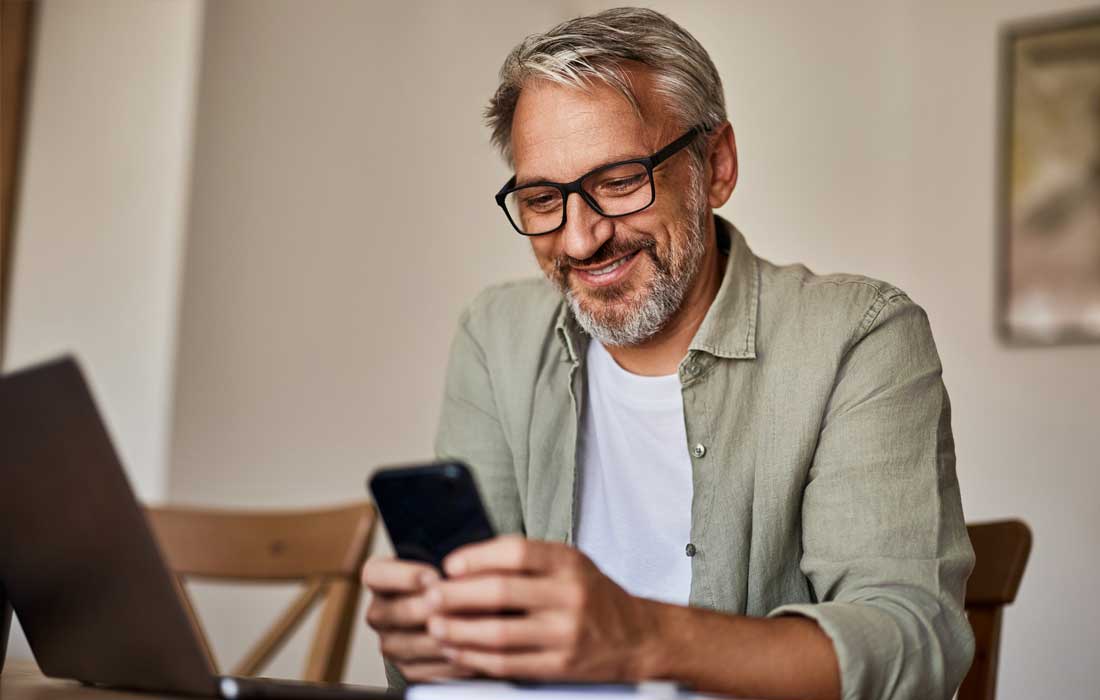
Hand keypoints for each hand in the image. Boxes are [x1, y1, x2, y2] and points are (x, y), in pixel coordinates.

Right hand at [360, 558, 475, 680]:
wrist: (445, 613)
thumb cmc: (444, 578)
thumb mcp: (438, 563)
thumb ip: (444, 565)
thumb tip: (460, 572)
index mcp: (377, 579)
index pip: (378, 575)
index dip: (406, 576)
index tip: (434, 577)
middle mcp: (377, 612)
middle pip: (399, 612)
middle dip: (431, 609)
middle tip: (456, 605)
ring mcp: (388, 643)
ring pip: (414, 644)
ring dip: (446, 637)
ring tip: (474, 628)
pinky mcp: (403, 669)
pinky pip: (426, 669)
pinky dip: (451, 661)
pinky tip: (473, 650)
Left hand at [423, 535, 662, 680]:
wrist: (638, 638)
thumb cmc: (595, 596)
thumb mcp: (571, 564)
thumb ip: (529, 560)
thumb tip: (469, 562)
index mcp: (569, 563)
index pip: (516, 553)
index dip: (476, 558)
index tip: (449, 565)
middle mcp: (569, 596)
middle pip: (501, 593)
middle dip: (456, 596)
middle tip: (429, 597)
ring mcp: (565, 634)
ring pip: (499, 634)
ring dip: (459, 632)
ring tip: (435, 627)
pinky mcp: (560, 666)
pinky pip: (509, 664)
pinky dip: (477, 659)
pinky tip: (458, 653)